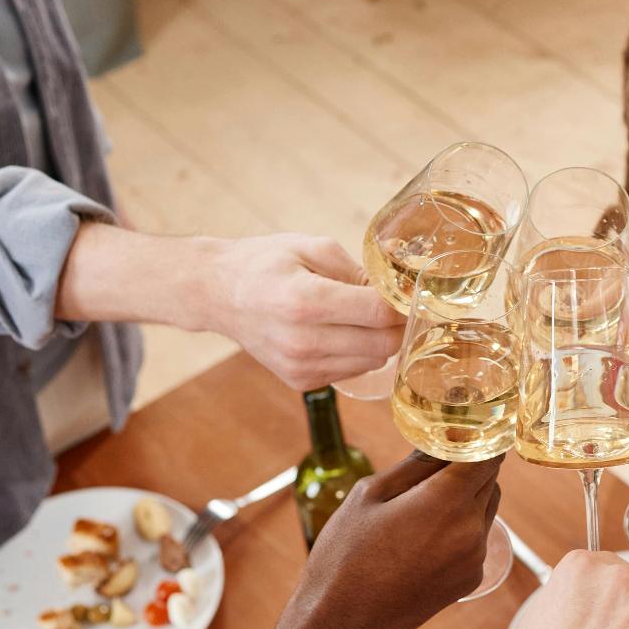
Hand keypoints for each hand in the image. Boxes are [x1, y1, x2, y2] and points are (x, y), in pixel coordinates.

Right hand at [210, 235, 403, 388]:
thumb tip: (395, 292)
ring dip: (380, 340)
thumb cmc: (264, 263)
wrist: (217, 293)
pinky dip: (360, 353)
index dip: (403, 304)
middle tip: (397, 306)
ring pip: (373, 362)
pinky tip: (343, 332)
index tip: (411, 293)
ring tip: (366, 316)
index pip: (379, 314)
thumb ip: (357, 270)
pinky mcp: (300, 381)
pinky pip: (353, 371)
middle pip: (382, 344)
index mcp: (304, 301)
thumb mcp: (312, 247)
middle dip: (398, 325)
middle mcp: (302, 341)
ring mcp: (300, 366)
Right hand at [308, 452, 502, 628]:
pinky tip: (428, 533)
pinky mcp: (472, 579)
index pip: (487, 454)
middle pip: (491, 479)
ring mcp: (475, 557)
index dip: (481, 437)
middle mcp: (471, 529)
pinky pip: (479, 538)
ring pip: (488, 507)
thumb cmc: (347, 553)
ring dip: (470, 495)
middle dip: (472, 464)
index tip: (467, 427)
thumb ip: (415, 465)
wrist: (343, 621)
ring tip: (430, 499)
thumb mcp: (371, 494)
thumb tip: (443, 440)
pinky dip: (465, 526)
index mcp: (447, 501)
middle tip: (441, 459)